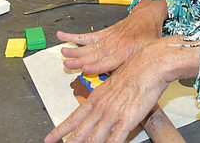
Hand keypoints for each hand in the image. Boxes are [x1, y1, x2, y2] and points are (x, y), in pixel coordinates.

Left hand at [45, 39, 176, 142]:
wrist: (149, 64)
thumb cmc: (135, 70)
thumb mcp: (112, 83)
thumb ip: (105, 98)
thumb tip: (101, 107)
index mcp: (96, 98)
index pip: (73, 118)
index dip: (60, 130)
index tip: (50, 138)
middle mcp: (100, 108)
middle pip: (80, 132)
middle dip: (69, 142)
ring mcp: (112, 115)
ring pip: (93, 139)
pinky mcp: (126, 120)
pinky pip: (114, 140)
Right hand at [56, 0, 166, 74]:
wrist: (146, 17)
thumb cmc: (148, 36)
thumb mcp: (151, 51)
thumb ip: (142, 64)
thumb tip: (138, 81)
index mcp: (125, 52)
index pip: (108, 62)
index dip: (96, 66)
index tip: (85, 69)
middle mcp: (113, 46)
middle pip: (93, 55)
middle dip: (79, 61)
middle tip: (67, 65)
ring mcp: (106, 39)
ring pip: (87, 47)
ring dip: (74, 51)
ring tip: (63, 54)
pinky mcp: (102, 34)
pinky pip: (86, 37)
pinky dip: (73, 36)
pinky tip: (61, 36)